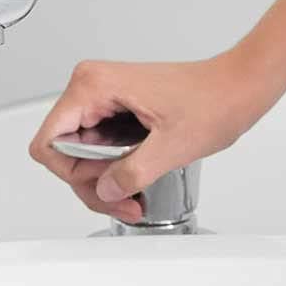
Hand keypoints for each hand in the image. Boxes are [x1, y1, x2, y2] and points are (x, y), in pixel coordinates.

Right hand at [28, 52, 264, 222]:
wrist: (238, 86)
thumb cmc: (214, 100)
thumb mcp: (173, 147)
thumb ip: (132, 173)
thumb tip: (104, 191)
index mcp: (93, 86)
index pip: (48, 141)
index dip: (72, 173)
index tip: (105, 182)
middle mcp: (89, 86)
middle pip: (61, 150)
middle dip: (92, 183)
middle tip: (125, 198)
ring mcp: (98, 95)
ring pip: (77, 151)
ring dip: (103, 180)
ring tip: (133, 195)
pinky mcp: (109, 104)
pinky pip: (93, 144)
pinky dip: (111, 168)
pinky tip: (134, 179)